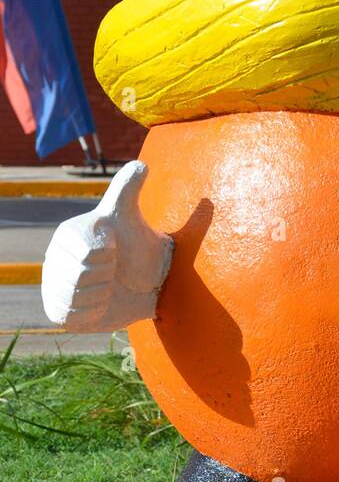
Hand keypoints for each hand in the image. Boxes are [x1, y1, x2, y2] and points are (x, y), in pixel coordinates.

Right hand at [41, 161, 173, 332]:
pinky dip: (92, 312)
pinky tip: (100, 302)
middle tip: (113, 271)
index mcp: (66, 235)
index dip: (108, 254)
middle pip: (79, 276)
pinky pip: (72, 316)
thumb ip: (129, 187)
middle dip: (106, 276)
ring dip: (101, 294)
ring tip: (107, 285)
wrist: (142, 281)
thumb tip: (140, 165)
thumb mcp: (130, 214)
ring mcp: (54, 286)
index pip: (86, 252)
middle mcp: (54, 260)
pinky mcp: (58, 312)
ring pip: (76, 296)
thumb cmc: (134, 245)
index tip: (114, 248)